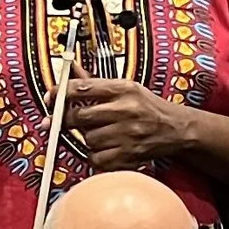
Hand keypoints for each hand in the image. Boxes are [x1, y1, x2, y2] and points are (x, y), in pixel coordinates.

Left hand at [65, 72, 189, 170]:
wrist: (177, 129)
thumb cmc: (148, 107)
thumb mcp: (126, 87)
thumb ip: (94, 83)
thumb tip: (69, 70)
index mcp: (123, 89)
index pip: (81, 88)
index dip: (59, 93)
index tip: (51, 98)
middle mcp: (126, 111)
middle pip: (79, 116)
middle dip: (67, 120)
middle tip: (67, 121)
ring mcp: (128, 135)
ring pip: (87, 139)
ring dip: (87, 139)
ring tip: (100, 133)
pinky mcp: (129, 155)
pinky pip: (97, 158)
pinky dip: (96, 155)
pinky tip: (106, 148)